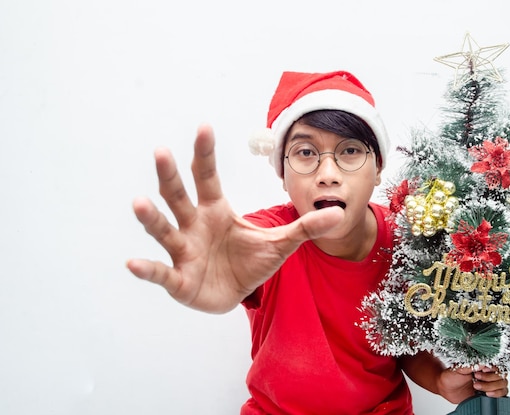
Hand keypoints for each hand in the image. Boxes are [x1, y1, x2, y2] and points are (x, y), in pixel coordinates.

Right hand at [127, 124, 343, 312]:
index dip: (205, 153)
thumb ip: (305, 227)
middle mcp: (194, 225)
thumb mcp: (281, 243)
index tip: (204, 127)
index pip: (208, 177)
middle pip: (180, 196)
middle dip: (170, 175)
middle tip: (161, 151)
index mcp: (216, 210)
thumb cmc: (251, 261)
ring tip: (139, 202)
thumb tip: (339, 213)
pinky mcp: (179, 279)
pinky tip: (133, 263)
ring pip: (166, 230)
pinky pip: (162, 272)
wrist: (236, 292)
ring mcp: (184, 251)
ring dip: (152, 218)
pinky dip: (148, 269)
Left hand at [439, 365, 508, 402]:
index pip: (497, 365)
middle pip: (502, 375)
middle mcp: (488, 373)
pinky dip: (497, 394)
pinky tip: (486, 394)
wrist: (446, 388)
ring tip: (477, 386)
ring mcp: (490, 383)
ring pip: (503, 385)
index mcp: (482, 365)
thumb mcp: (459, 368)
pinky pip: (502, 394)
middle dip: (490, 378)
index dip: (492, 369)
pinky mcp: (490, 393)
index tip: (483, 370)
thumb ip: (471, 365)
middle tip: (476, 378)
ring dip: (491, 386)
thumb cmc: (452, 376)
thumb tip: (483, 363)